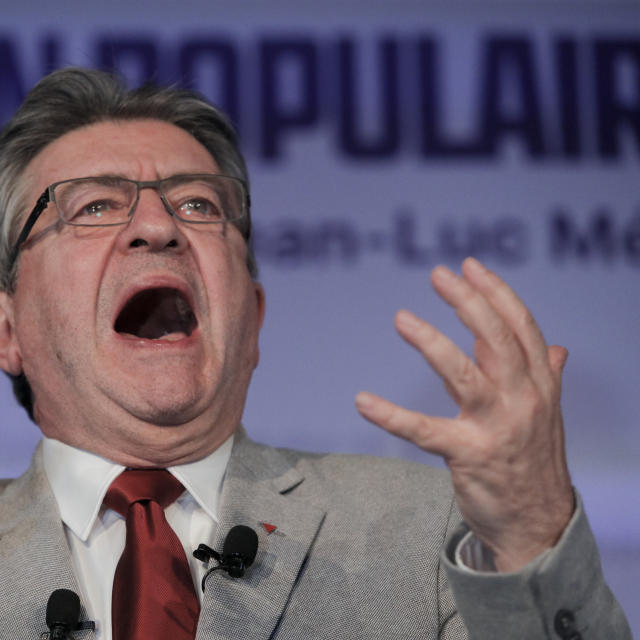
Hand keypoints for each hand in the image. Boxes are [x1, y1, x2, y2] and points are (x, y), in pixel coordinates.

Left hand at [355, 257, 573, 571]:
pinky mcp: (468, 456)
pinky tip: (362, 401)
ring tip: (402, 318)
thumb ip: (546, 376)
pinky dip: (391, 416)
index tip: (469, 266)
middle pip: (497, 340)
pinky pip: (424, 430)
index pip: (521, 327)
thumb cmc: (534, 462)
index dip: (496, 293)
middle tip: (438, 275)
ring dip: (432, 344)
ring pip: (464, 375)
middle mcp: (524, 400)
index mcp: (541, 385)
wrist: (537, 525)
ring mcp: (497, 428)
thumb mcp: (547, 414)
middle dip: (467, 302)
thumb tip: (555, 346)